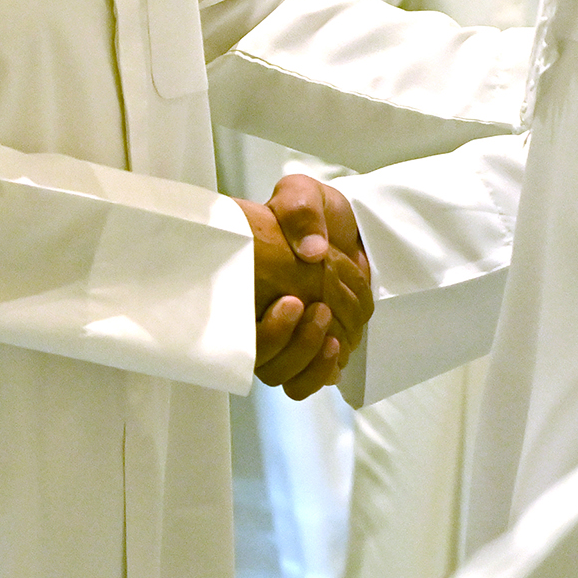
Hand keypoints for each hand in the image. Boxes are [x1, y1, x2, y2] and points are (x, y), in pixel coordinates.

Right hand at [235, 174, 371, 398]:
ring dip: (307, 359)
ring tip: (330, 334)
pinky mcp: (307, 347)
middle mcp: (257, 317)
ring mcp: (281, 337)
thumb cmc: (312, 212)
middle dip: (295, 343)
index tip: (295, 301)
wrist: (335, 225)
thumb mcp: (302, 195)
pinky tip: (336, 347)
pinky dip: (320, 372)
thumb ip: (301, 211)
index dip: (270, 330)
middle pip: (263, 362)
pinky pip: (303, 382)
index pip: (242, 331)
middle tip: (318, 309)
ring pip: (282, 377)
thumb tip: (311, 251)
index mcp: (245, 286)